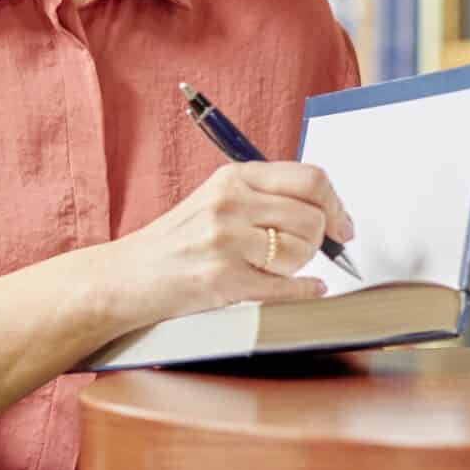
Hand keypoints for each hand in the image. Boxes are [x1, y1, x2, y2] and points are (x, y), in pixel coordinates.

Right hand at [108, 161, 355, 327]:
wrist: (125, 278)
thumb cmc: (177, 241)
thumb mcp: (217, 200)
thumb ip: (265, 196)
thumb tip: (328, 211)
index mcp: (234, 177)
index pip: (310, 179)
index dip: (337, 205)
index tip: (344, 225)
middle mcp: (230, 203)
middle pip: (312, 219)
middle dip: (319, 242)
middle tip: (308, 254)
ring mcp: (224, 241)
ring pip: (301, 253)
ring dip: (300, 268)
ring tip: (274, 269)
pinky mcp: (222, 280)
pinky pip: (286, 287)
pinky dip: (304, 292)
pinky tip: (307, 290)